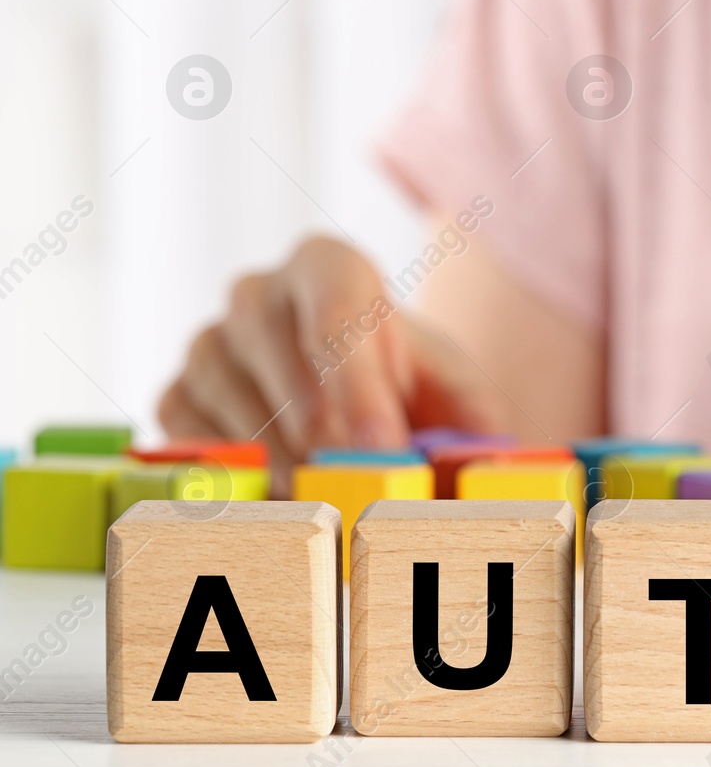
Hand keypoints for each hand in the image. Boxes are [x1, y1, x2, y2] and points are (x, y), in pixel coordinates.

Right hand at [158, 236, 505, 491]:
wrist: (360, 406)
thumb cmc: (413, 390)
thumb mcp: (458, 394)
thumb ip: (473, 422)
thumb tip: (477, 468)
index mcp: (329, 267)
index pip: (334, 297)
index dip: (356, 374)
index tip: (380, 441)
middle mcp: (257, 294)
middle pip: (271, 343)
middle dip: (319, 424)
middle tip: (355, 482)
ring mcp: (208, 345)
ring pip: (227, 397)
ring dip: (279, 457)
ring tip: (328, 499)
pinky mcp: (177, 399)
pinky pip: (190, 438)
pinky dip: (235, 476)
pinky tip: (280, 499)